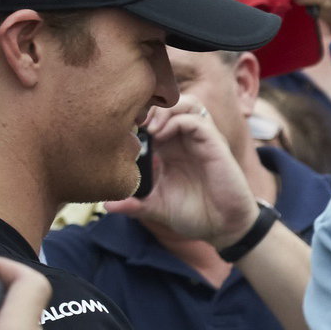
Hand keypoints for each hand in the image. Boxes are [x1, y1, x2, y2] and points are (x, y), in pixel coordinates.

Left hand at [102, 96, 258, 248]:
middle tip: (134, 123)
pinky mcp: (215, 145)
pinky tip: (161, 137)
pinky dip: (177, 122)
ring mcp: (203, 140)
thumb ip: (134, 204)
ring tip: (149, 128)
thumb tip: (107, 204)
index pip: (156, 116)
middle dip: (150, 105)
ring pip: (187, 103)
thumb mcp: (157, 208)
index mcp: (172, 149)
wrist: (223, 228)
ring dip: (165, 109)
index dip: (139, 114)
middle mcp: (187, 140)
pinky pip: (197, 120)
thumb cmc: (196, 215)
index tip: (121, 128)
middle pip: (172, 101)